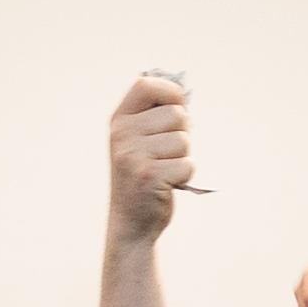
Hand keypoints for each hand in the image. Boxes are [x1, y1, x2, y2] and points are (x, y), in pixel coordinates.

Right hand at [107, 75, 194, 242]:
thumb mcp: (138, 141)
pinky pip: (188, 164)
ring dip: (182, 157)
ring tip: (163, 170)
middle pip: (177, 114)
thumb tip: (183, 92)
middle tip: (164, 155)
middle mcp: (122, 134)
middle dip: (182, 134)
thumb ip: (154, 117)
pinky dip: (184, 176)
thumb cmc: (143, 176)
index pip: (146, 84)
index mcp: (119, 120)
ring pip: (185, 140)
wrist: (130, 221)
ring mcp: (134, 155)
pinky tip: (167, 184)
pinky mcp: (150, 176)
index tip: (177, 106)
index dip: (170, 92)